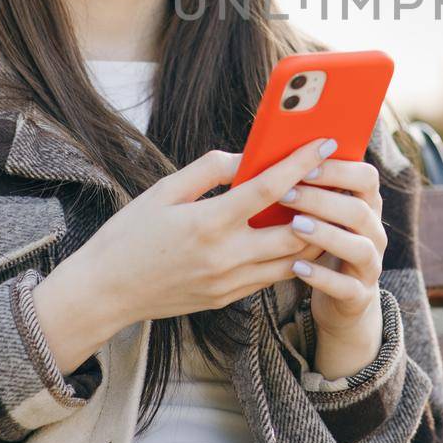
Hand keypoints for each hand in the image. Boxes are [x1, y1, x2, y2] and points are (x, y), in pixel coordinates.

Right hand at [33, 137, 332, 373]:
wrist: (104, 293)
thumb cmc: (129, 235)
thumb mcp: (163, 191)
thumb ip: (208, 170)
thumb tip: (246, 157)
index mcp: (208, 222)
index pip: (268, 188)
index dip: (301, 163)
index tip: (324, 143)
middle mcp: (225, 256)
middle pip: (295, 230)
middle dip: (321, 204)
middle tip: (337, 179)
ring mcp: (229, 282)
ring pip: (292, 260)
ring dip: (313, 234)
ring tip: (326, 208)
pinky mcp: (228, 298)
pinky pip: (272, 277)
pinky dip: (292, 257)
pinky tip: (298, 236)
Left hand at [275, 153, 386, 371]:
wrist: (342, 299)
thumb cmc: (321, 244)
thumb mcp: (322, 215)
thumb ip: (310, 189)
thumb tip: (272, 158)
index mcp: (366, 206)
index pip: (367, 178)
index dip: (338, 170)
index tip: (304, 166)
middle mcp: (374, 233)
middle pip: (359, 211)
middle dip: (322, 200)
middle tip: (286, 194)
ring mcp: (370, 265)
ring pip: (359, 248)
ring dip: (326, 235)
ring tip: (294, 226)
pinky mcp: (359, 296)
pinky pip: (346, 287)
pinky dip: (322, 277)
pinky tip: (297, 268)